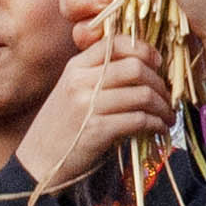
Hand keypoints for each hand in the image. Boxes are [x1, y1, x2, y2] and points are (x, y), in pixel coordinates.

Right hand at [13, 31, 170, 193]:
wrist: (38, 163)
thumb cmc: (61, 128)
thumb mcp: (72, 92)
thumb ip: (98, 76)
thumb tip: (143, 67)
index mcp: (75, 67)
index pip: (116, 42)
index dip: (144, 50)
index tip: (157, 63)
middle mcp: (80, 81)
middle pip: (136, 67)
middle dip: (159, 82)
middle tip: (167, 95)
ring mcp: (88, 105)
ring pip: (142, 94)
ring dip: (163, 106)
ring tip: (167, 115)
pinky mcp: (97, 130)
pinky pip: (139, 120)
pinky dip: (156, 124)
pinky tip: (158, 128)